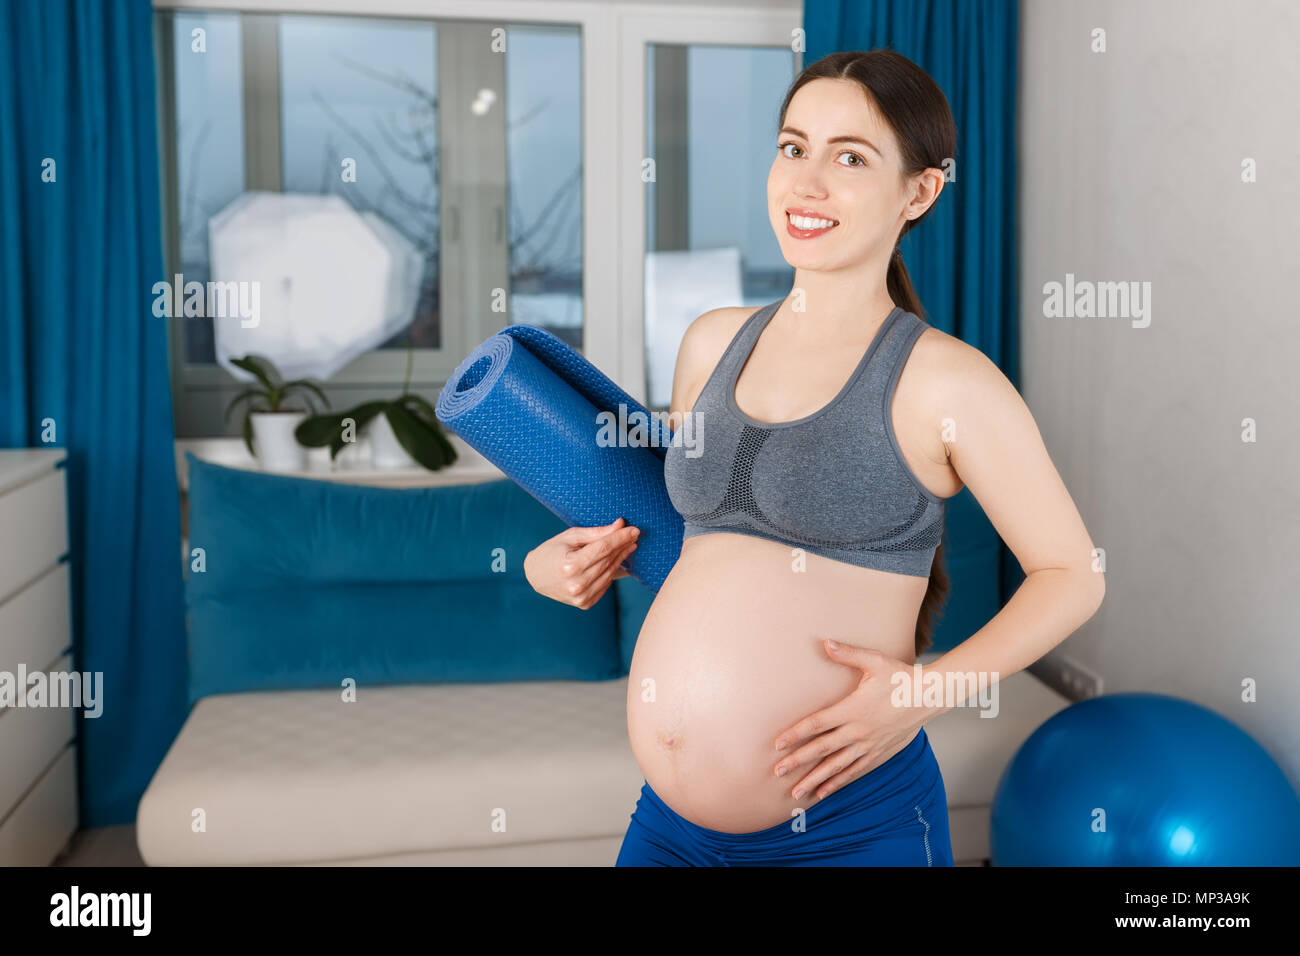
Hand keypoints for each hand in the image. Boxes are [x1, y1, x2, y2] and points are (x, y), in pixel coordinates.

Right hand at [523, 518, 638, 609]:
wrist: (536, 576)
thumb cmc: (552, 551)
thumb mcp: (570, 537)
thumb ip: (595, 533)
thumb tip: (620, 524)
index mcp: (570, 566)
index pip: (603, 549)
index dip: (620, 538)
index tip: (634, 529)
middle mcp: (576, 584)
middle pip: (608, 561)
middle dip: (623, 546)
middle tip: (634, 535)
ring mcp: (581, 597)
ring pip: (610, 574)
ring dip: (622, 559)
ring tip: (630, 546)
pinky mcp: (585, 603)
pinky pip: (605, 585)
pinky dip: (612, 572)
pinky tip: (618, 561)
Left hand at [771, 640, 929, 802]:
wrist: (929, 697)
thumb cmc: (900, 677)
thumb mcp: (875, 661)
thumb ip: (848, 654)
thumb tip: (825, 643)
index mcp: (852, 709)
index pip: (817, 724)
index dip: (796, 734)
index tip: (777, 744)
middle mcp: (858, 731)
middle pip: (822, 749)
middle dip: (798, 761)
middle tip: (777, 772)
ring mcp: (868, 745)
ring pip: (836, 766)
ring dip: (815, 779)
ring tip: (796, 792)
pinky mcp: (878, 754)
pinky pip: (854, 772)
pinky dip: (838, 782)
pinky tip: (823, 792)